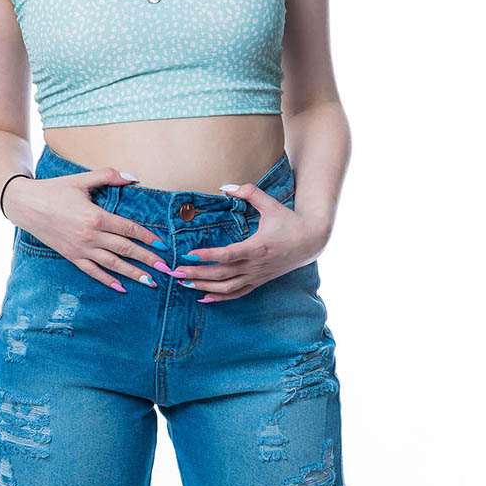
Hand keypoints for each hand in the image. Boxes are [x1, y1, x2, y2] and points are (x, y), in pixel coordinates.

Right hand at [3, 167, 179, 292]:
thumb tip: (133, 177)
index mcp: (96, 217)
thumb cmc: (55, 190)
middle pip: (125, 250)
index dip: (146, 237)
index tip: (161, 244)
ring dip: (133, 274)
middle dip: (147, 260)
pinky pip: (93, 271)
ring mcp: (80, 249)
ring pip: (112, 265)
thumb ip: (109, 176)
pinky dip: (107, 280)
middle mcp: (90, 236)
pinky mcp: (71, 256)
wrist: (26, 205)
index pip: (128, 229)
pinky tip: (121, 287)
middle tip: (165, 268)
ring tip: (150, 282)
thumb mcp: (82, 180)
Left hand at [175, 182, 332, 302]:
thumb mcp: (271, 203)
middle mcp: (255, 265)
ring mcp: (257, 276)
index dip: (208, 256)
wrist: (310, 242)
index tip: (189, 255)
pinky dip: (220, 297)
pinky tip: (204, 297)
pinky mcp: (259, 281)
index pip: (227, 255)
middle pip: (222, 274)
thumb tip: (225, 187)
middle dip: (197, 274)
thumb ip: (249, 192)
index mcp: (257, 247)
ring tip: (183, 284)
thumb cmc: (289, 221)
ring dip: (204, 287)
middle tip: (175, 272)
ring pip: (227, 287)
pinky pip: (237, 294)